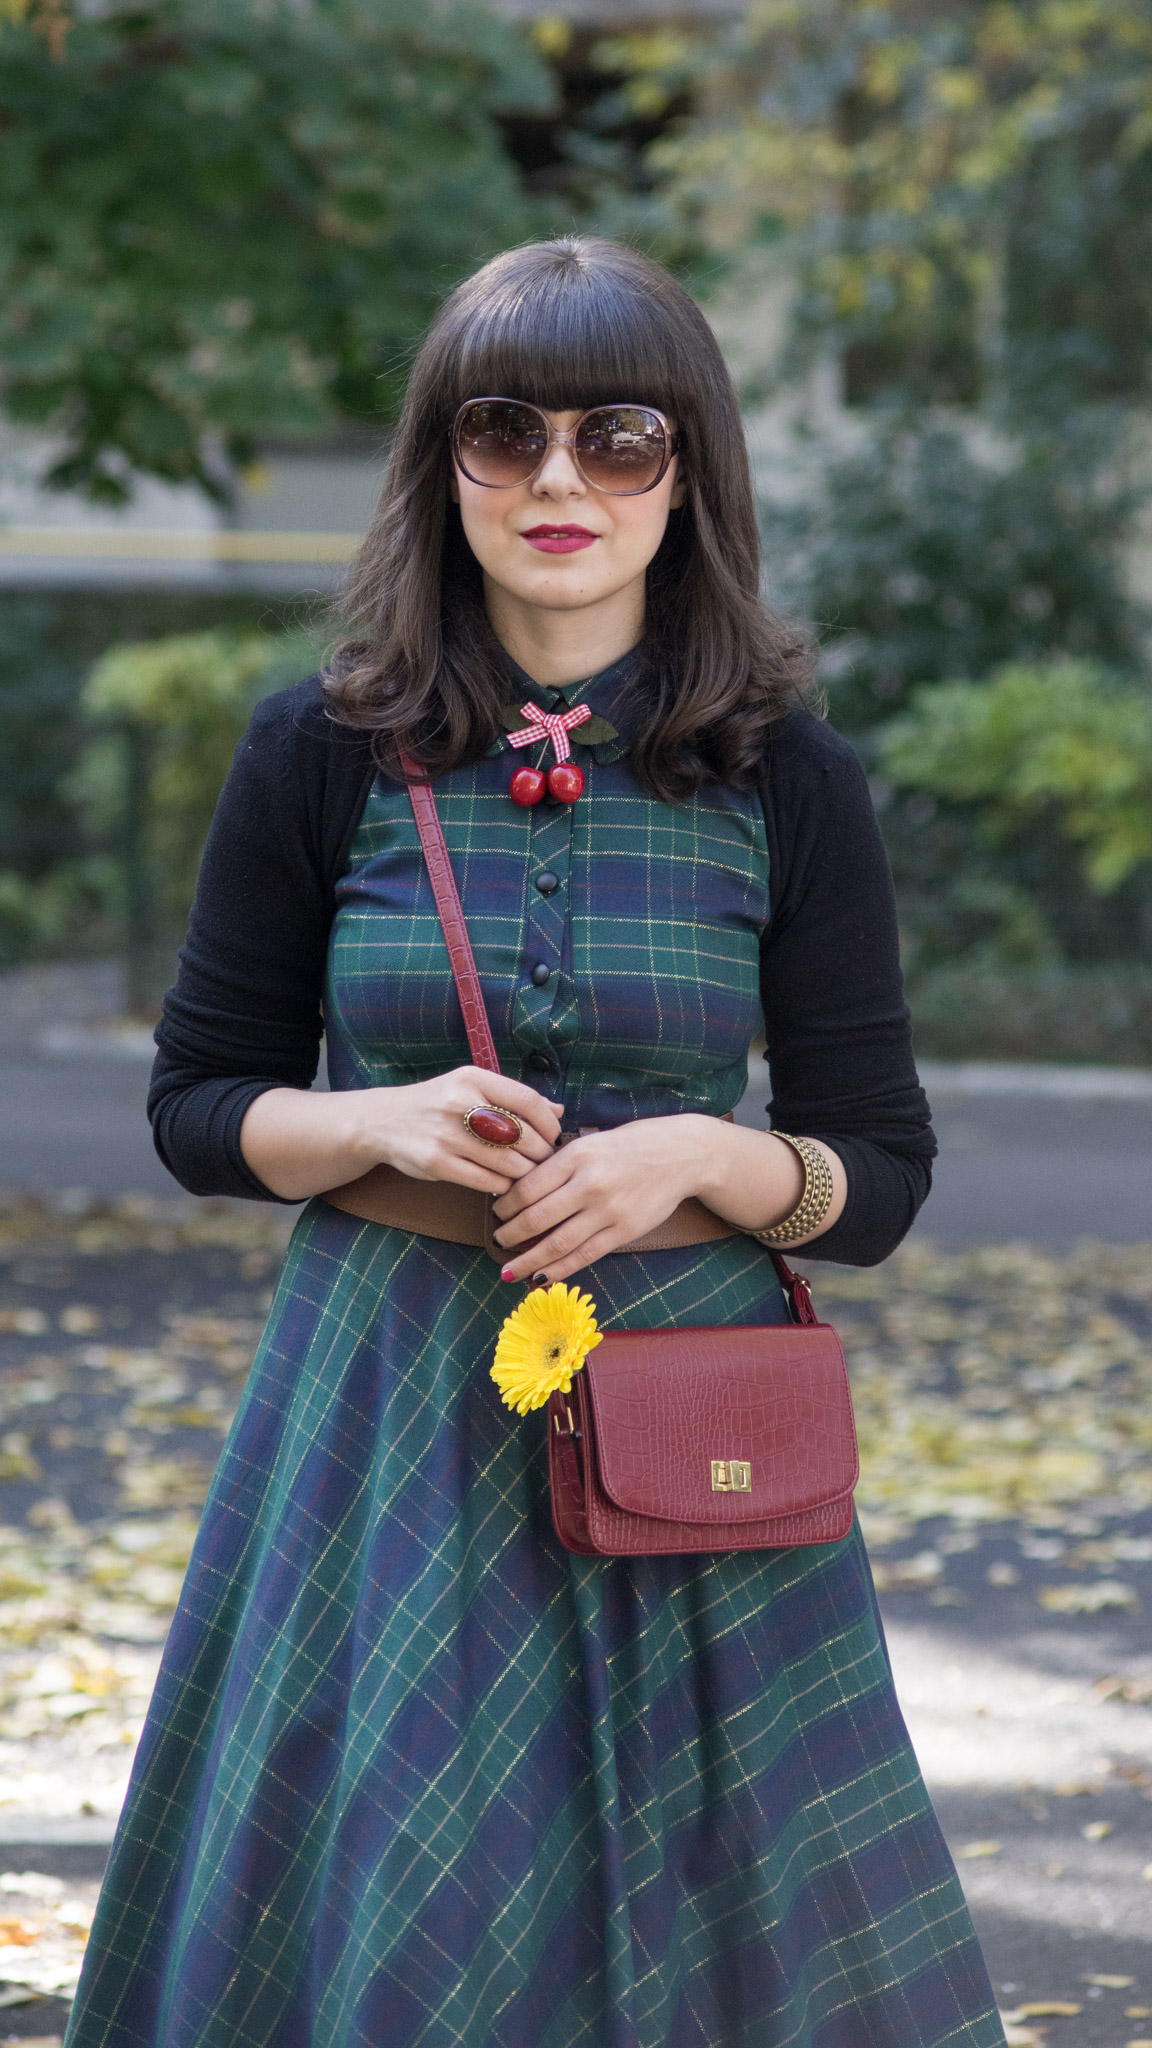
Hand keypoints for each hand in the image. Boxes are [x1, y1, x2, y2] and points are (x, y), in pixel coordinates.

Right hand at [370, 1066, 560, 1194]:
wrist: (383, 1121)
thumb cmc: (438, 1103)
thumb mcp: (470, 1087)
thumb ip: (513, 1098)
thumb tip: (558, 1111)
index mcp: (472, 1079)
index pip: (528, 1101)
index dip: (549, 1124)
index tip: (554, 1137)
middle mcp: (459, 1102)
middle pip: (522, 1136)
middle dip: (541, 1153)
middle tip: (544, 1162)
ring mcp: (446, 1134)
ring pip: (507, 1162)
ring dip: (525, 1173)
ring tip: (527, 1173)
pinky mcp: (436, 1163)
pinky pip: (485, 1180)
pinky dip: (502, 1184)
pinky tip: (504, 1182)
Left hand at [492, 1118, 702, 1281]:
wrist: (682, 1154)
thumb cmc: (632, 1144)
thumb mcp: (591, 1141)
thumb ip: (561, 1164)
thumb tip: (522, 1190)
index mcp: (577, 1156)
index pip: (528, 1187)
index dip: (506, 1205)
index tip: (498, 1212)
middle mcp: (590, 1184)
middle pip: (536, 1218)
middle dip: (510, 1234)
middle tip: (498, 1240)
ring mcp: (608, 1211)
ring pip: (557, 1244)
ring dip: (529, 1260)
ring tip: (509, 1270)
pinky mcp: (623, 1231)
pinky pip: (584, 1256)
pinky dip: (559, 1270)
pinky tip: (542, 1277)